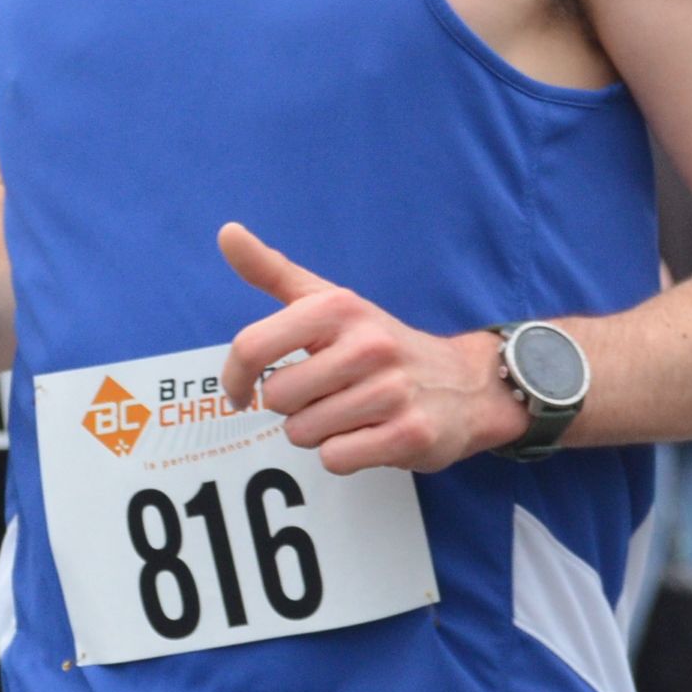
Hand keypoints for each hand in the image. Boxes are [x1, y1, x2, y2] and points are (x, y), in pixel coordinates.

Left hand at [216, 224, 517, 474]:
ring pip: (304, 433)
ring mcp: (392, 391)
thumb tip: (227, 232)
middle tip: (326, 394)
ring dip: (318, 432)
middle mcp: (367, 345)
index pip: (253, 347)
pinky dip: (343, 454)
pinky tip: (368, 434)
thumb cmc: (378, 344)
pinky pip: (335, 459)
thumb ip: (272, 270)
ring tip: (350, 412)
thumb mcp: (329, 300)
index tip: (240, 393)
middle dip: (293, 405)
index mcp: (338, 307)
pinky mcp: (409, 435)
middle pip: (278, 398)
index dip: (234, 378)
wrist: (464, 383)